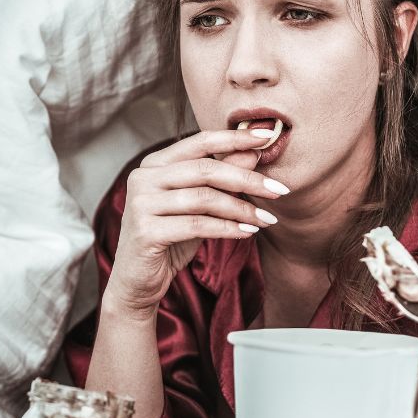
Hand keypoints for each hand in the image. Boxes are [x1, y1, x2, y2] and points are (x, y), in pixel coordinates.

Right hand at [102, 129, 289, 320]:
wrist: (138, 280)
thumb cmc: (170, 238)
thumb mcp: (200, 205)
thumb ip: (222, 177)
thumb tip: (254, 152)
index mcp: (154, 164)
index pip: (199, 142)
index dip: (234, 138)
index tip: (267, 137)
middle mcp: (143, 178)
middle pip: (205, 169)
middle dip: (247, 178)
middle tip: (279, 190)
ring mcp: (141, 203)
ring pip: (203, 198)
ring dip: (242, 208)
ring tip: (267, 219)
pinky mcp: (146, 231)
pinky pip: (196, 225)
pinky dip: (227, 229)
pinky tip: (248, 232)